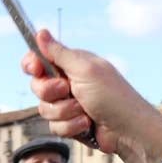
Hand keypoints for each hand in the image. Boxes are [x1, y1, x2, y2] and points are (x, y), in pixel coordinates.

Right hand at [23, 29, 161, 162]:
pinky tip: (87, 124)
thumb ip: (59, 53)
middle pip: (37, 86)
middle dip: (50, 92)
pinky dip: (71, 127)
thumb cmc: (112, 96)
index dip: (32, 65)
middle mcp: (68, 83)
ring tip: (85, 111)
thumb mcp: (85, 69)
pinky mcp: (70, 124)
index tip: (35, 69)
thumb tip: (40, 32)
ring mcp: (68, 105)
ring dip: (64, 112)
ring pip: (44, 109)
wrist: (128, 130)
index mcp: (71, 64)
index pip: (40, 60)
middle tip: (68, 90)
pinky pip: (55, 126)